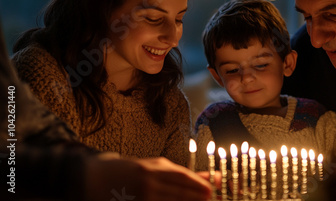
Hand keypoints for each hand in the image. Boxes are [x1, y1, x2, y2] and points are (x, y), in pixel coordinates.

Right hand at [85, 155, 211, 200]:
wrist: (94, 179)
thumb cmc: (130, 172)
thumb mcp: (154, 167)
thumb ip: (181, 174)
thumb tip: (211, 177)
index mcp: (152, 169)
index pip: (182, 177)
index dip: (198, 185)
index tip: (210, 191)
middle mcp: (146, 184)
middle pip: (178, 193)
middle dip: (195, 198)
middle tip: (208, 200)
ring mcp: (140, 199)